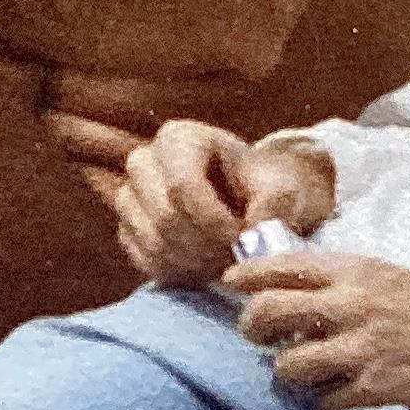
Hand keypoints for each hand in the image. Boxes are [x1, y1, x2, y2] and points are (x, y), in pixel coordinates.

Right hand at [115, 121, 334, 286]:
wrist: (248, 200)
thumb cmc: (263, 186)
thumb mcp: (281, 187)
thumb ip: (274, 206)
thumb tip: (253, 239)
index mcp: (179, 137)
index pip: (182, 186)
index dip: (213, 221)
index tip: (242, 238)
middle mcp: (145, 161)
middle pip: (165, 216)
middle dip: (206, 246)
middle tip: (237, 256)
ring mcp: (130, 196)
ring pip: (153, 242)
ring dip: (194, 262)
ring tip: (227, 262)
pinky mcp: (127, 229)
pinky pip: (145, 260)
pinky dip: (178, 272)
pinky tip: (205, 268)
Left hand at [222, 254, 409, 409]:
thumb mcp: (396, 279)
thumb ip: (346, 282)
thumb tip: (291, 291)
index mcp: (358, 271)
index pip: (279, 266)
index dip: (247, 276)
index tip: (233, 284)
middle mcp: (352, 306)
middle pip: (266, 314)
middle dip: (253, 329)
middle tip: (261, 339)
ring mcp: (362, 351)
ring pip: (287, 368)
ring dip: (293, 375)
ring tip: (313, 375)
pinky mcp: (374, 392)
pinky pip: (322, 404)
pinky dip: (327, 405)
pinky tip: (345, 398)